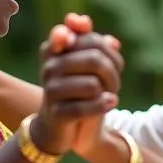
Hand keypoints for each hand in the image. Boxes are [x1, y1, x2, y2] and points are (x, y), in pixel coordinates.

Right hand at [30, 18, 123, 154]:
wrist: (58, 125)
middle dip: (113, 73)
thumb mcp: (86, 65)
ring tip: (107, 95)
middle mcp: (49, 67)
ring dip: (109, 91)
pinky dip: (103, 105)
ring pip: (93, 84)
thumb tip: (113, 42)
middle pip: (95, 60)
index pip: (84, 37)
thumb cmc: (77, 88)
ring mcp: (51, 90)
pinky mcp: (57, 112)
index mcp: (53, 48)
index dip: (102, 45)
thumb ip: (98, 47)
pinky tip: (109, 103)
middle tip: (114, 83)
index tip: (109, 53)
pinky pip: (87, 106)